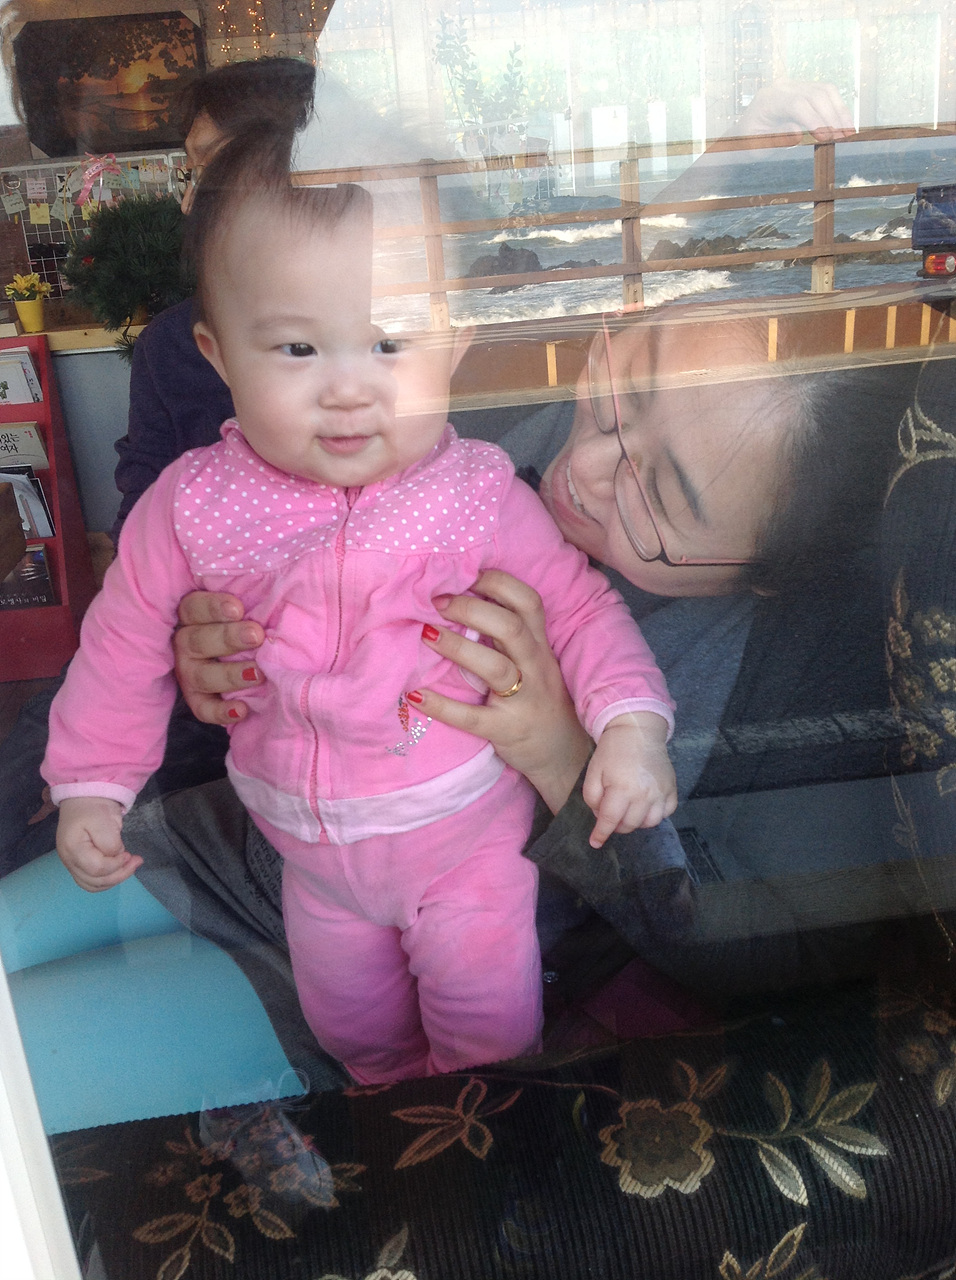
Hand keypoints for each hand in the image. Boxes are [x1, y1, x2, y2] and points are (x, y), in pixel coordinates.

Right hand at [56, 796, 141, 891]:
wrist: (83, 799)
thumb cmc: (94, 808)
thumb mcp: (105, 820)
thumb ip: (110, 842)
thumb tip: (116, 857)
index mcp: (72, 848)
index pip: (97, 868)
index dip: (116, 865)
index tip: (129, 854)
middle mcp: (68, 860)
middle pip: (94, 881)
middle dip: (119, 874)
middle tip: (136, 861)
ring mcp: (71, 864)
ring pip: (92, 885)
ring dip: (113, 880)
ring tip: (129, 866)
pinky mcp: (77, 864)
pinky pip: (90, 881)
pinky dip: (106, 880)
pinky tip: (118, 870)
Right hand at [174, 591, 264, 725]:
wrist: (242, 653)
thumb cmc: (247, 618)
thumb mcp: (246, 602)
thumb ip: (254, 594)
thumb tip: (288, 576)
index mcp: (192, 614)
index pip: (193, 607)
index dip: (213, 607)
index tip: (238, 608)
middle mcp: (185, 642)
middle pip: (196, 640)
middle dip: (228, 638)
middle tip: (256, 636)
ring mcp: (189, 672)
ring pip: (201, 676)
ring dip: (230, 676)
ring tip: (258, 674)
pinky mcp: (197, 699)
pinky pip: (203, 709)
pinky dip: (221, 712)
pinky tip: (243, 710)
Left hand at [408, 570, 591, 813]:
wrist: (563, 755)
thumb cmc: (539, 699)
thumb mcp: (534, 663)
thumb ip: (508, 637)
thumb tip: (460, 601)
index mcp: (540, 646)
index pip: (529, 603)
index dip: (498, 584)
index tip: (465, 575)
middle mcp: (536, 668)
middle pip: (511, 628)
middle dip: (472, 609)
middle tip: (437, 603)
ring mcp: (524, 700)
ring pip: (495, 667)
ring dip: (457, 647)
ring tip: (425, 634)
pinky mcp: (508, 730)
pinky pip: (473, 718)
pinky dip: (443, 706)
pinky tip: (415, 695)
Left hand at [582, 713, 677, 848]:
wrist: (638, 731)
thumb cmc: (612, 751)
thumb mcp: (594, 772)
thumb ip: (593, 798)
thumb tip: (600, 817)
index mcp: (622, 789)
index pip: (610, 821)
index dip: (601, 834)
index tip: (595, 843)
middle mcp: (644, 795)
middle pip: (629, 825)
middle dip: (616, 825)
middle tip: (611, 814)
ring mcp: (661, 793)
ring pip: (649, 823)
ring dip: (636, 822)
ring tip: (628, 810)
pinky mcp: (672, 789)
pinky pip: (666, 813)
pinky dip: (655, 814)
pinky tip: (646, 805)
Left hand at [729, 80, 854, 144]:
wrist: (747, 132)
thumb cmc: (750, 142)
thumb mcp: (758, 146)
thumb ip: (777, 139)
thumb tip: (798, 132)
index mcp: (767, 100)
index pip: (796, 104)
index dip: (813, 119)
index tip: (826, 137)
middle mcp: (782, 87)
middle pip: (814, 94)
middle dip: (831, 116)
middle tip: (841, 138)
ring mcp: (795, 85)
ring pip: (825, 90)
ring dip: (839, 111)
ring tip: (848, 132)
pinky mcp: (805, 89)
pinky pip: (827, 93)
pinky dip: (838, 108)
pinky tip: (845, 124)